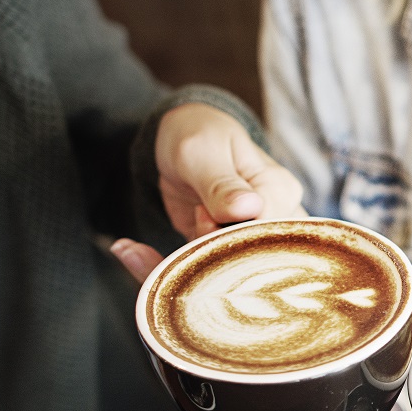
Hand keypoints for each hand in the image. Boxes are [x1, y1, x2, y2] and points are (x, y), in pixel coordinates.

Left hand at [108, 103, 307, 283]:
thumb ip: (221, 184)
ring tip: (146, 242)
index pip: (267, 232)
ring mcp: (250, 240)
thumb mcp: (201, 152)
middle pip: (253, 262)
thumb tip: (248, 209)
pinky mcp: (223, 251)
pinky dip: (167, 268)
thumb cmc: (196, 135)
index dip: (232, 234)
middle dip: (210, 255)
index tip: (202, 213)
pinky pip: (202, 273)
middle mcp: (275, 221)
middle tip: (186, 221)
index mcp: (279, 192)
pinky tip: (132, 251)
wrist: (178, 142)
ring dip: (185, 266)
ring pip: (226, 275)